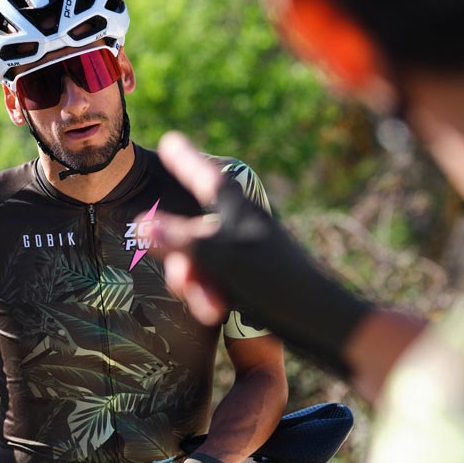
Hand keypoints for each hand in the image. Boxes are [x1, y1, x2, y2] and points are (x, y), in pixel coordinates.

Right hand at [143, 131, 372, 375]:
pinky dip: (210, 297)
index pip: (206, 176)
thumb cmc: (277, 283)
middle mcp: (239, 226)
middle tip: (184, 280)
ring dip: (197, 286)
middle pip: (191, 231)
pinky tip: (218, 312)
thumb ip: (182, 240)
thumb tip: (141, 223)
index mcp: (238, 209)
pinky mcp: (247, 280)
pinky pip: (213, 282)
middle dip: (183, 261)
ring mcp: (243, 253)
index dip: (186, 161)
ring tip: (212, 308)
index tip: (171, 140)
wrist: (322, 322)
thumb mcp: (223, 259)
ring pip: (199, 262)